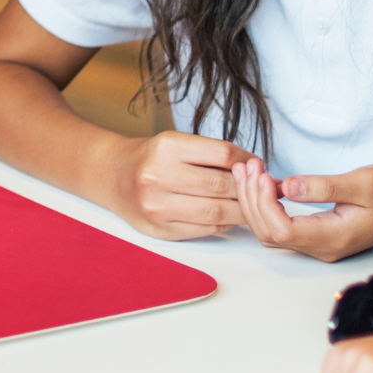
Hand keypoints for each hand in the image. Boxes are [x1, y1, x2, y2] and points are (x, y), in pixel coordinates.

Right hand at [101, 130, 252, 239]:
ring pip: (218, 212)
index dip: (248, 161)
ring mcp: (157, 206)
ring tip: (248, 203)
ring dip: (242, 209)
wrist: (111, 175)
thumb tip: (256, 169)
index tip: (257, 165)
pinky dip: (225, 223)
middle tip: (261, 188)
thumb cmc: (149, 158)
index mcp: (165, 147)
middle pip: (223, 185)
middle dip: (249, 188)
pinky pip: (206, 229)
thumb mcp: (174, 143)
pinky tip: (228, 214)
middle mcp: (158, 176)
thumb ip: (210, 155)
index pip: (222, 154)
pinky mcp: (160, 229)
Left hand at [234, 157, 372, 262]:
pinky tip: (261, 179)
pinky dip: (264, 203)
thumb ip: (324, 187)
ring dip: (254, 201)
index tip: (262, 174)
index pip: (282, 230)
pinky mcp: (317, 233)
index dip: (263, 204)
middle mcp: (323, 246)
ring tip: (248, 169)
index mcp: (334, 237)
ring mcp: (319, 242)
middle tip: (249, 165)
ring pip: (270, 230)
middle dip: (251, 198)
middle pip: (269, 232)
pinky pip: (280, 224)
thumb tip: (286, 187)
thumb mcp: (363, 183)